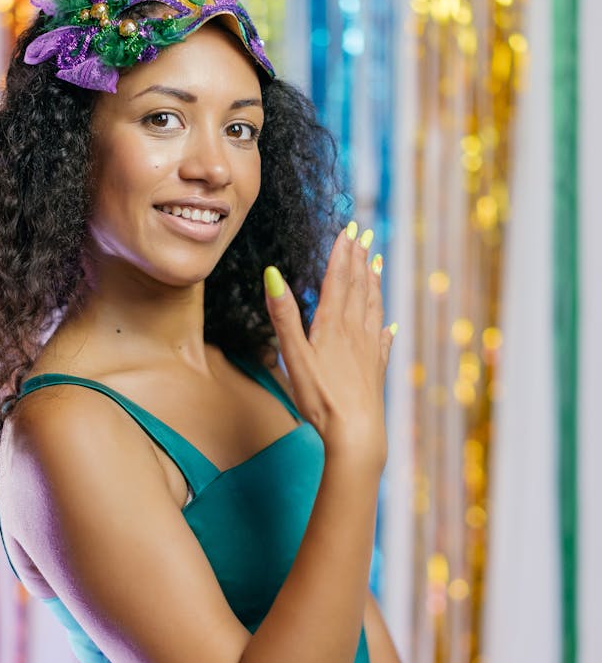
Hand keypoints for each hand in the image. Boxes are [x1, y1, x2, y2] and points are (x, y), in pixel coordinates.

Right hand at [263, 224, 394, 470]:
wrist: (355, 433)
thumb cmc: (321, 398)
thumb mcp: (294, 355)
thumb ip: (283, 315)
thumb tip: (272, 274)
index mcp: (332, 325)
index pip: (337, 280)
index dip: (341, 253)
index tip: (348, 229)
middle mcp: (354, 331)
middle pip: (358, 288)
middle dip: (359, 260)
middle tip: (364, 235)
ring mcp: (368, 350)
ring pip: (373, 308)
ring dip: (373, 283)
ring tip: (377, 263)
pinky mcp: (375, 369)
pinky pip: (383, 341)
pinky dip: (385, 327)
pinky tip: (390, 324)